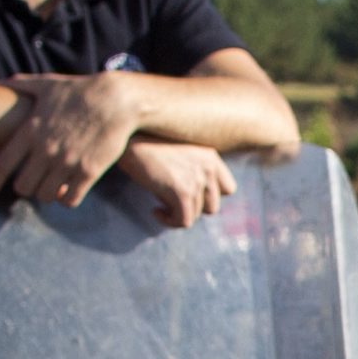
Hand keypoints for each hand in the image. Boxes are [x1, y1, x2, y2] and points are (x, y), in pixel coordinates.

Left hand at [0, 72, 148, 208]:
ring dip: (47, 194)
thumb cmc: (80, 91)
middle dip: (25, 187)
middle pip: (23, 186)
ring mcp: (68, 162)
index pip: (2, 164)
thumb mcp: (48, 84)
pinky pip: (70, 200)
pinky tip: (70, 191)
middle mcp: (46, 149)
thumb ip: (21, 85)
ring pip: (46, 195)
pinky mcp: (88, 172)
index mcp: (31, 130)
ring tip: (52, 186)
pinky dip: (67, 199)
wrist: (117, 100)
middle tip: (32, 182)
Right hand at [108, 139, 238, 227]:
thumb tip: (192, 197)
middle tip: (172, 201)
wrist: (128, 137)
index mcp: (211, 156)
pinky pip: (183, 221)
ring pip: (195, 215)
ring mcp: (197, 180)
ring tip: (159, 203)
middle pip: (212, 207)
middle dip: (192, 207)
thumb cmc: (146, 143)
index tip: (191, 195)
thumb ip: (193, 168)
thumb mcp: (179, 151)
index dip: (210, 196)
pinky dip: (169, 221)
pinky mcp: (182, 192)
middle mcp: (208, 167)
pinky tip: (155, 211)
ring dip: (177, 213)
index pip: (228, 189)